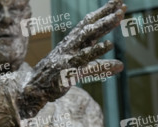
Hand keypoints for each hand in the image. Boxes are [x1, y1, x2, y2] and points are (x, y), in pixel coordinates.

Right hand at [21, 0, 126, 116]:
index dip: (103, 13)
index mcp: (72, 43)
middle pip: (89, 28)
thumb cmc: (57, 75)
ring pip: (87, 39)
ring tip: (119, 19)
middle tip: (122, 8)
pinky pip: (84, 59)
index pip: (88, 24)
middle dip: (106, 17)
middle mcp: (70, 46)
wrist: (35, 87)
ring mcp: (68, 57)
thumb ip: (100, 66)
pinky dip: (96, 52)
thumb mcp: (80, 68)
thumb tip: (121, 66)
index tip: (118, 1)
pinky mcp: (67, 70)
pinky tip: (108, 44)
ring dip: (103, 27)